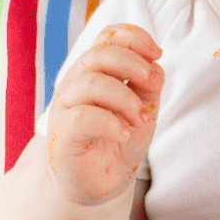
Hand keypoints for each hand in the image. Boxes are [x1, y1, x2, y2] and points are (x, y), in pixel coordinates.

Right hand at [44, 24, 163, 205]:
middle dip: (134, 65)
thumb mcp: (144, 107)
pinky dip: (111, 123)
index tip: (158, 54)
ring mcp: (65, 107)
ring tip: (142, 119)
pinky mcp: (61, 133)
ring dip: (126, 99)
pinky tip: (125, 133)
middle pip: (99, 54)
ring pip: (92, 83)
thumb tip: (155, 65)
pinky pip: (83, 116)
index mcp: (95, 70)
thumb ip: (148, 84)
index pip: (108, 37)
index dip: (134, 37)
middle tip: (155, 86)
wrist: (100, 183)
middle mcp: (76, 82)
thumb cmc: (120, 139)